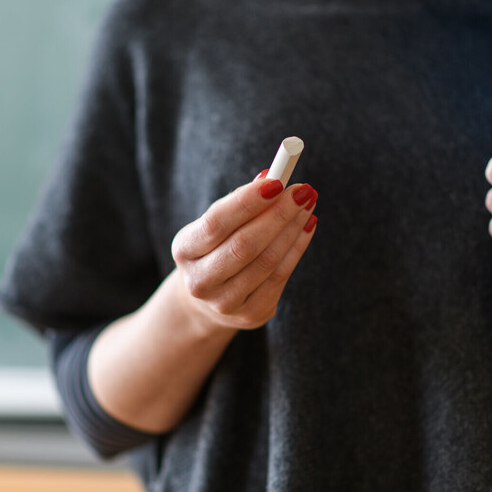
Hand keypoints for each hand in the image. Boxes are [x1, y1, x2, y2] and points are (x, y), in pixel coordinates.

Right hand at [171, 170, 317, 331]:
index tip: (276, 181)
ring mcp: (225, 303)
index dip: (247, 202)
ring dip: (292, 229)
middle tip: (303, 190)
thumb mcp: (217, 226)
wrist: (208, 301)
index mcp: (184, 251)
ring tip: (308, 205)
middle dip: (278, 214)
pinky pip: (280, 277)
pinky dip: (297, 248)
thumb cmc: (216, 249)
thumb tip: (272, 176)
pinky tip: (306, 227)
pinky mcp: (251, 314)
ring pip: (266, 262)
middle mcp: (199, 281)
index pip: (215, 223)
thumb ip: (240, 202)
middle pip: (244, 245)